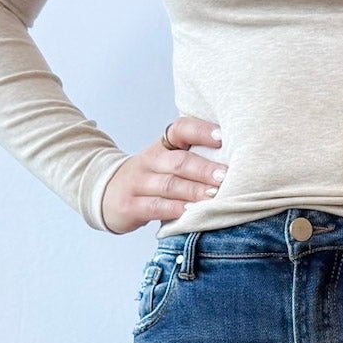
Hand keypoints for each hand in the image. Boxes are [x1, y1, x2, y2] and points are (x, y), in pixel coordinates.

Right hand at [100, 116, 226, 233]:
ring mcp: (138, 183)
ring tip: (215, 196)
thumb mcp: (165, 164)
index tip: (222, 136)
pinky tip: (190, 212)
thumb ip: (192, 160)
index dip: (200, 131)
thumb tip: (237, 162)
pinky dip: (174, 210)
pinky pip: (155, 206)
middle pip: (178, 161)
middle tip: (226, 176)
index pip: (180, 129)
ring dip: (194, 190)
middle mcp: (149, 161)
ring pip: (169, 185)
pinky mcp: (130, 205)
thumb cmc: (150, 180)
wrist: (104, 194)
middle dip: (204, 169)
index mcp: (161, 147)